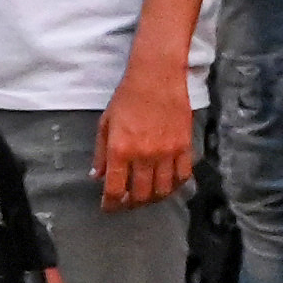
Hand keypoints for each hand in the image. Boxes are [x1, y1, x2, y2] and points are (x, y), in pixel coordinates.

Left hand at [96, 61, 193, 209]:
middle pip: (140, 196)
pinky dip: (174, 186)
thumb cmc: (128, 96)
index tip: (109, 207)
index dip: (110, 204)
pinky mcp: (184, 147)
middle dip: (131, 204)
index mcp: (120, 149)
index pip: (115, 190)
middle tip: (127, 202)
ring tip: (146, 196)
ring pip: (162, 191)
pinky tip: (167, 184)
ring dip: (152, 199)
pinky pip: (182, 177)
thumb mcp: (106, 123)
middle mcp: (144, 155)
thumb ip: (101, 153)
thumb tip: (98, 177)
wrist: (157, 76)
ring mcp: (167, 152)